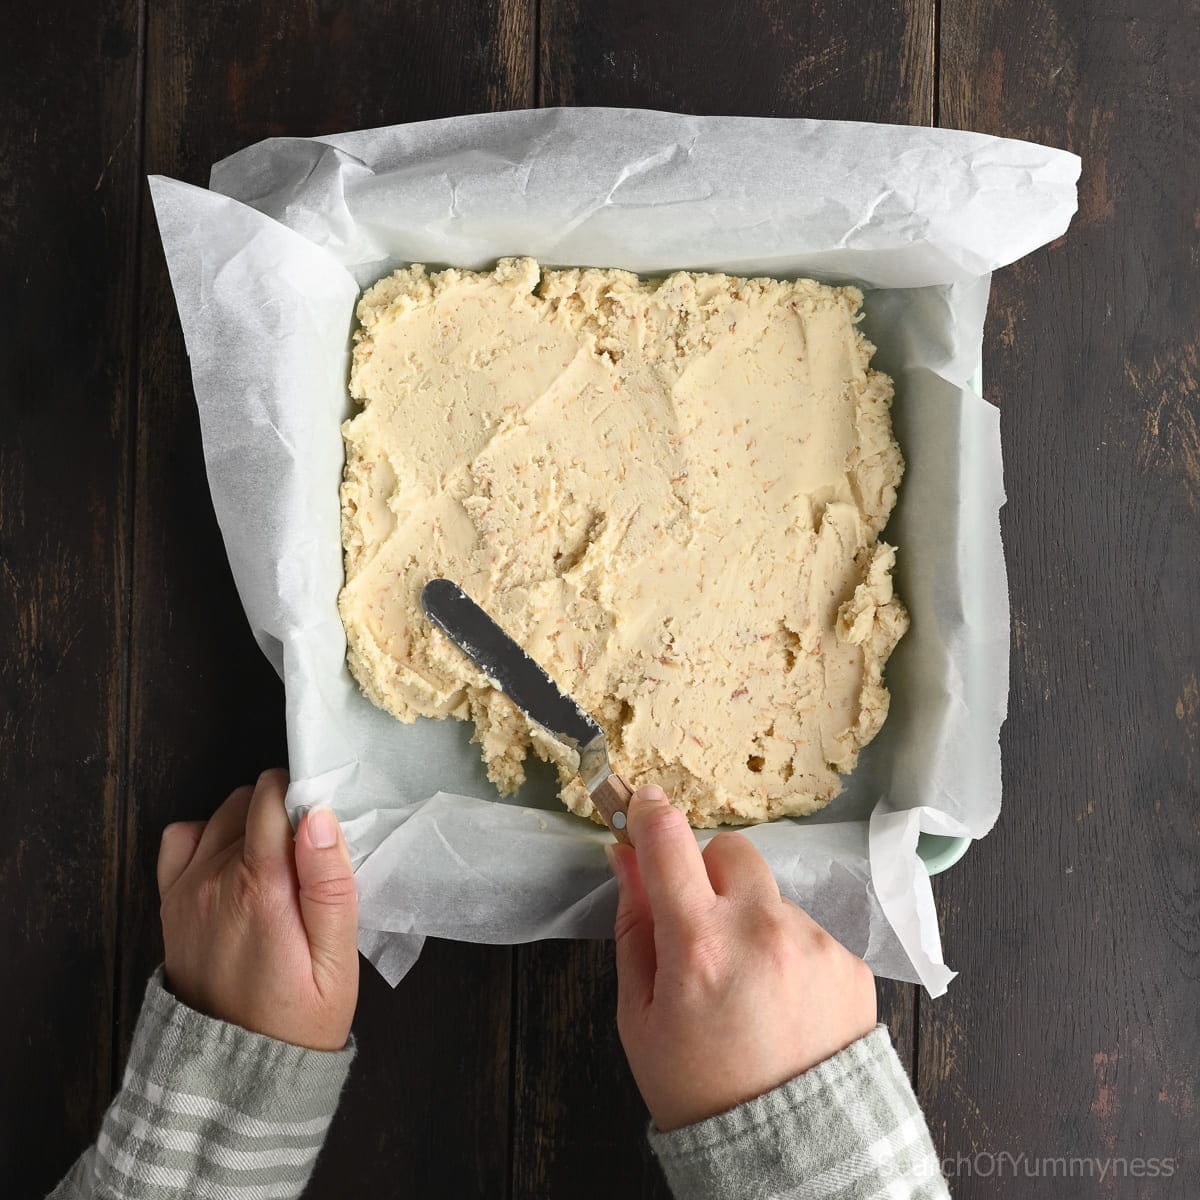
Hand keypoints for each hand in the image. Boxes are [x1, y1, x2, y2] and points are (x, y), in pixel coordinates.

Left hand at [157, 768, 358, 1050]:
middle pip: (249, 800)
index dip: (303, 796)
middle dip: (283, 813)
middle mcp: (214, 878)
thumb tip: (320, 817)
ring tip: (277, 865)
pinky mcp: (172, 903)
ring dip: (250, 824)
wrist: (233, 1073)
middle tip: (307, 857)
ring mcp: (186, 889)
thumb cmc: (298, 1018)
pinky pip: (180, 838)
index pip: (272, 794)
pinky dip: (207, 836)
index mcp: (259, 885)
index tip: (322, 827)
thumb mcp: (337, 961)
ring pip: (221, 815)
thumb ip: (329, 884)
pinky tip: (234, 863)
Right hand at [608, 785, 876, 1130]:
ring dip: (752, 921)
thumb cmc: (700, 1091)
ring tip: (749, 990)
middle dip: (708, 873)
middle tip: (700, 927)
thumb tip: (625, 859)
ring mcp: (813, 942)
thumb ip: (634, 928)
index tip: (643, 804)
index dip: (650, 813)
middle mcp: (762, 929)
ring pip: (771, 896)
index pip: (669, 841)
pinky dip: (788, 953)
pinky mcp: (849, 962)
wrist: (792, 1155)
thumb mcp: (640, 1017)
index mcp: (700, 943)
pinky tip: (783, 1004)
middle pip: (731, 850)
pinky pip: (807, 931)